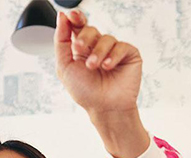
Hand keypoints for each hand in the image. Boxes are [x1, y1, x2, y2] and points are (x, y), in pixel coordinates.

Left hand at [54, 11, 148, 157]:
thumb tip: (62, 16)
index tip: (72, 16)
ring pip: (106, 38)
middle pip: (91, 29)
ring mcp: (114, 51)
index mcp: (82, 49)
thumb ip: (61, 41)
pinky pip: (121, 46)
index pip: (79, 26)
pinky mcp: (129, 56)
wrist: (104, 109)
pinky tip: (108, 67)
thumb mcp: (65, 67)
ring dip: (98, 52)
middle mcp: (98, 48)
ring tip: (94, 67)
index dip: (76, 18)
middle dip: (84, 38)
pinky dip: (113, 56)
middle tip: (80, 50)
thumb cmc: (86, 93)